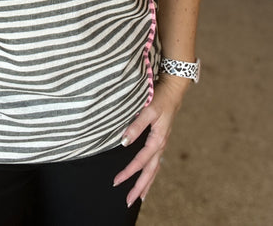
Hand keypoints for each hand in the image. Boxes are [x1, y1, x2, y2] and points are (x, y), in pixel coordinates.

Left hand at [113, 74, 190, 207]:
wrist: (174, 90)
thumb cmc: (160, 98)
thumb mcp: (149, 110)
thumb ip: (136, 125)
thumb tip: (124, 142)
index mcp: (158, 140)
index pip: (141, 161)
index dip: (128, 172)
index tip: (116, 181)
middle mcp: (161, 145)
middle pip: (150, 172)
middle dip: (139, 187)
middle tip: (128, 202)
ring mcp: (162, 143)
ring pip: (154, 169)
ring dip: (146, 183)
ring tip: (138, 197)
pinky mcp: (160, 140)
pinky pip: (155, 161)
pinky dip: (150, 173)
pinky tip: (146, 176)